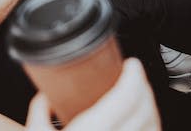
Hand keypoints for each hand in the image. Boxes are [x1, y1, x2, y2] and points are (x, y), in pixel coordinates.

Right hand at [25, 58, 160, 130]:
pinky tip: (142, 124)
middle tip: (135, 76)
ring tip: (140, 97)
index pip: (122, 101)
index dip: (133, 78)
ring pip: (151, 130)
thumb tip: (46, 96)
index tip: (132, 66)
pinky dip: (150, 129)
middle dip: (144, 88)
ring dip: (150, 108)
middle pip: (142, 112)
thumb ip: (39, 113)